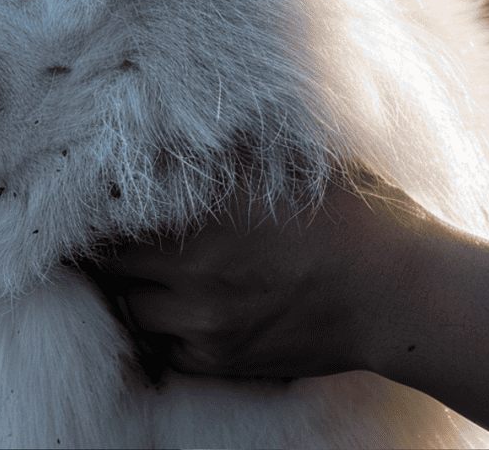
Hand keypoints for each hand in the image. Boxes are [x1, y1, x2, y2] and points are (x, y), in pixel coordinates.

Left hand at [82, 176, 428, 379]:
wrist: (398, 291)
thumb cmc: (351, 212)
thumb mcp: (288, 161)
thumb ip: (229, 153)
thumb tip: (182, 128)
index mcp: (206, 216)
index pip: (113, 216)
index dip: (96, 205)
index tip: (90, 193)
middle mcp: (195, 274)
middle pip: (113, 266)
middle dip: (108, 247)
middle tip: (107, 227)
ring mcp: (207, 324)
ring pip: (133, 310)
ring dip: (131, 288)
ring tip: (143, 265)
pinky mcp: (223, 360)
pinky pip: (163, 347)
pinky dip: (160, 325)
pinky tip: (175, 302)